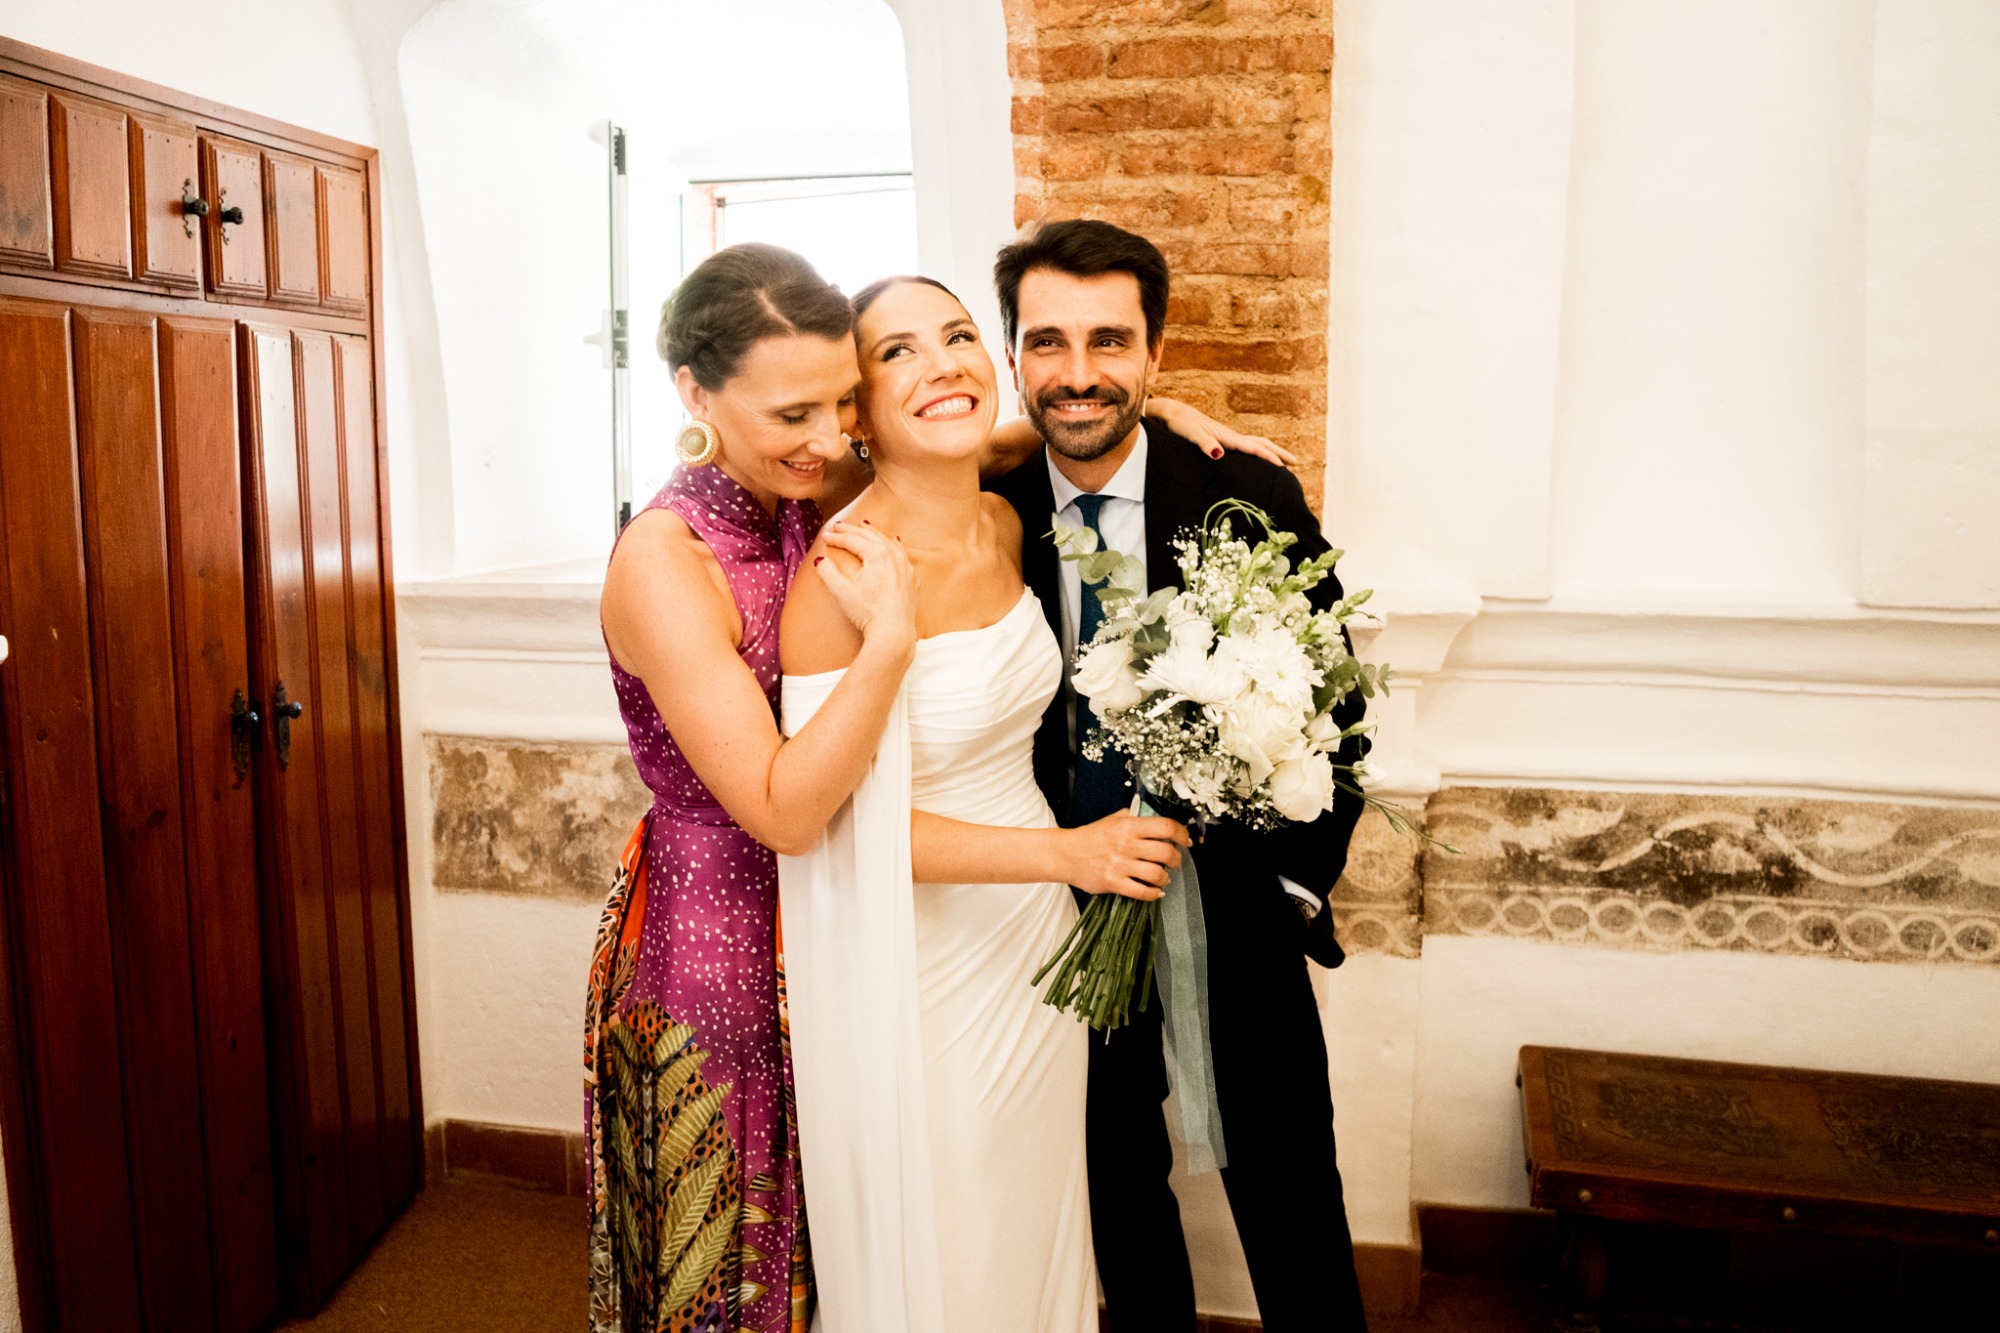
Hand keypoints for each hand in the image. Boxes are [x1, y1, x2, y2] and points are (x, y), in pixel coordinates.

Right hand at [816, 521, 915, 651]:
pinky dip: (894, 545)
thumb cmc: (867, 612)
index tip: (825, 537)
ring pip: (888, 542)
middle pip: (870, 536)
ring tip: (864, 525)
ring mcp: (905, 567)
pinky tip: (894, 541)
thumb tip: (821, 560)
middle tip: (839, 526)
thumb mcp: (841, 591)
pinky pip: (902, 554)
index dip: (836, 538)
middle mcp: (894, 556)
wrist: (893, 633)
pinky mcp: (911, 579)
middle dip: (853, 530)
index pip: (853, 541)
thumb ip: (828, 572)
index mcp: (877, 554)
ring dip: (874, 533)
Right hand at [1060, 813, 1190, 900]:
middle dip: (1176, 859)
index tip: (1186, 840)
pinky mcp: (1113, 882)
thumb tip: (1157, 818)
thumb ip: (1135, 817)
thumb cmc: (1090, 837)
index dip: (1182, 833)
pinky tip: (1155, 891)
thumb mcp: (1113, 819)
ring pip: (1156, 874)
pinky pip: (1141, 892)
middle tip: (1175, 861)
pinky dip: (1153, 894)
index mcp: (1128, 825)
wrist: (1065, 854)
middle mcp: (1126, 844)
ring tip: (1163, 877)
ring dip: (1165, 877)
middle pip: (1166, 852)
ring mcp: (1119, 864)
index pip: (1165, 826)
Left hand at [1145, 395, 1299, 467]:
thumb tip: (1219, 454)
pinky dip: (1260, 453)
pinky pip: (1248, 447)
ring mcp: (1230, 439)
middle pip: (1262, 444)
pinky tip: (1259, 460)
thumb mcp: (1191, 435)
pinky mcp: (1225, 441)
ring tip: (1285, 463)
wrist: (1175, 416)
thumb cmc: (1181, 426)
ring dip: (1272, 452)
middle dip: (1279, 453)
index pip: (1254, 448)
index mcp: (1228, 437)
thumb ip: (1205, 444)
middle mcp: (1232, 437)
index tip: (1284, 467)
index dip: (1269, 457)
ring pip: (1257, 444)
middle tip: (1297, 463)